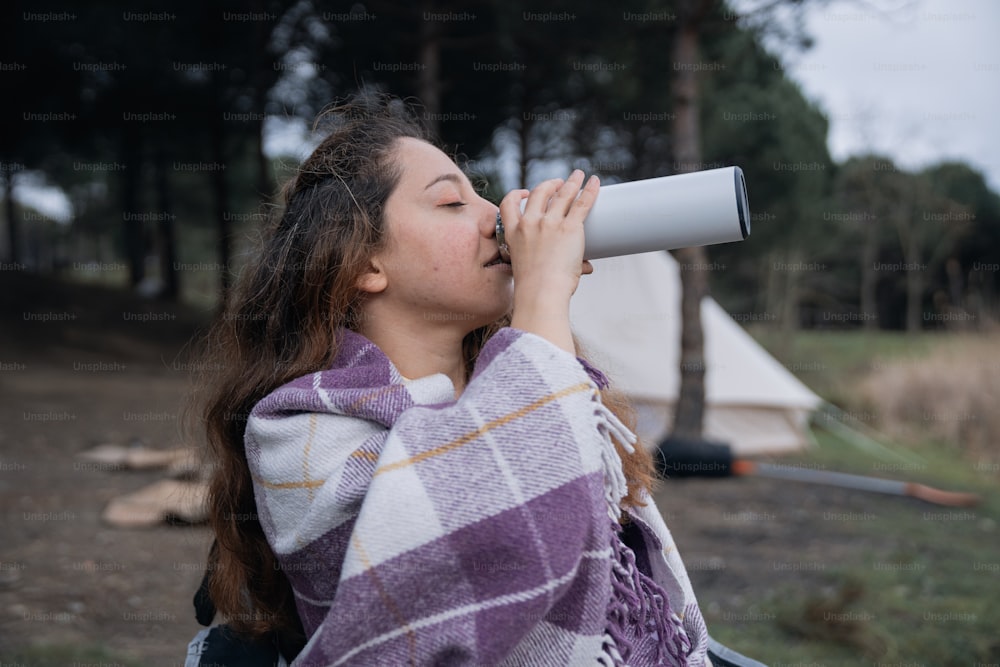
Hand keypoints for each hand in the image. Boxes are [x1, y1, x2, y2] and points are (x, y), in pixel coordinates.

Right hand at [500, 170, 599, 352]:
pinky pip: (582, 203)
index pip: (507, 205)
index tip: (524, 194)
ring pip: (562, 194)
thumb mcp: (530, 270)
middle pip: (538, 193)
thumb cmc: (535, 290)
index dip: (516, 195)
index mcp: (514, 234)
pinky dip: (589, 190)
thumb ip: (557, 265)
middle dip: (549, 185)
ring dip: (571, 182)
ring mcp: (550, 223)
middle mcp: (529, 224)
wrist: (541, 294)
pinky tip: (594, 183)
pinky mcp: (570, 227)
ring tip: (578, 176)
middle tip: (558, 183)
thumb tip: (587, 268)